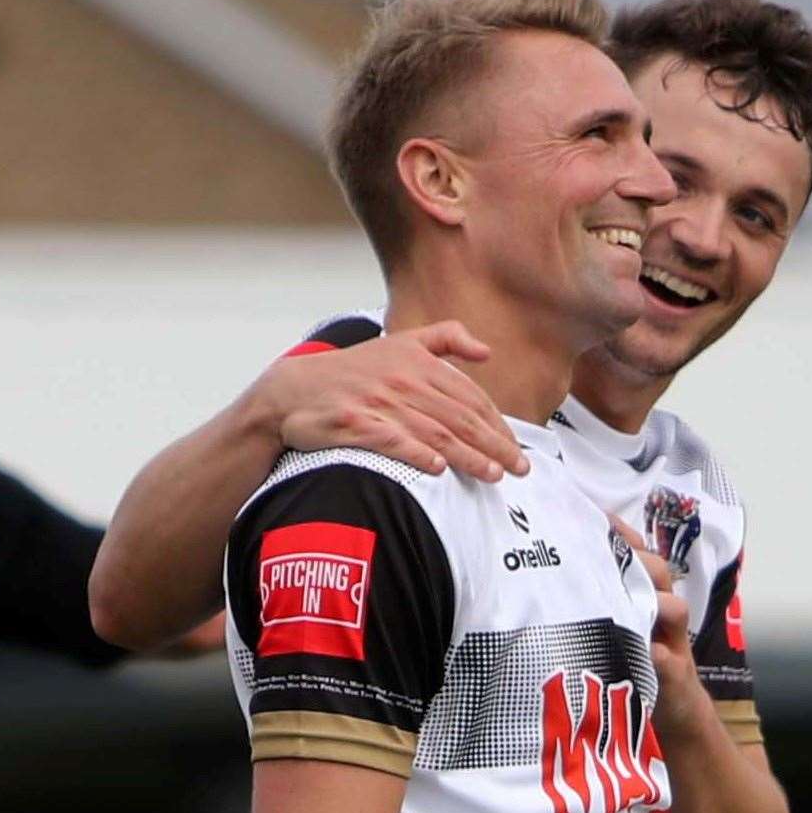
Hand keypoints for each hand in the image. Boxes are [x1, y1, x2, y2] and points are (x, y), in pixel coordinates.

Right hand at [255, 322, 526, 481]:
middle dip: (493, 444)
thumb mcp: (400, 342)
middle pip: (459, 418)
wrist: (292, 390)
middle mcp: (402, 381)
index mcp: (418, 362)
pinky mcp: (354, 423)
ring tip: (493, 474)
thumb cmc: (352, 370)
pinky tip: (439, 469)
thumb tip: (486, 350)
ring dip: (467, 455)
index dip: (496, 424)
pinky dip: (416, 454)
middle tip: (519, 468)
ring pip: (433, 432)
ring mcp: (378, 403)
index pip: (469, 397)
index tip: (516, 447)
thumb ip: (446, 338)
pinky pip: (391, 440)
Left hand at [610, 517, 700, 736]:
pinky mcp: (676, 672)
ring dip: (652, 600)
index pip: (637, 552)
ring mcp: (672, 640)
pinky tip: (644, 652)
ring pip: (673, 607)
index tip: (596, 518)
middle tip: (605, 554)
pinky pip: (668, 658)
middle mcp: (662, 609)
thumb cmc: (630, 659)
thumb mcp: (611, 624)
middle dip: (635, 560)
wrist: (673, 708)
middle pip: (657, 571)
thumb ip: (593, 596)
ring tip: (628, 599)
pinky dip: (656, 654)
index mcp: (644, 592)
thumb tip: (550, 566)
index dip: (620, 533)